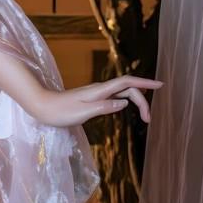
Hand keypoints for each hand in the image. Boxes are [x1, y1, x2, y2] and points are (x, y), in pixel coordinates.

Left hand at [34, 74, 162, 128]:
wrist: (42, 107)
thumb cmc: (60, 112)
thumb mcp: (83, 112)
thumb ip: (104, 107)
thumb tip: (124, 103)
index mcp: (99, 90)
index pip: (127, 83)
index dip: (144, 83)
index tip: (160, 85)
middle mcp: (100, 89)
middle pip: (128, 89)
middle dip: (143, 100)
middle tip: (149, 119)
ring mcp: (96, 93)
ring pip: (122, 93)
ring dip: (136, 102)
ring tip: (145, 117)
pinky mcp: (92, 99)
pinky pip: (115, 97)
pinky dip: (126, 101)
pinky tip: (128, 108)